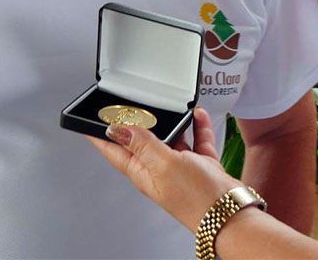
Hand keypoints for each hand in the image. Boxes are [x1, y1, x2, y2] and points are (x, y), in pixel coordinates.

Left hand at [87, 107, 238, 231]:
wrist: (230, 214)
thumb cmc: (197, 198)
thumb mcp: (163, 164)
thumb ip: (142, 143)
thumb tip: (117, 129)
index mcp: (143, 171)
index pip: (114, 150)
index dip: (99, 135)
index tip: (87, 121)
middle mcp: (159, 169)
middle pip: (142, 140)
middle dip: (137, 122)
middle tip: (131, 103)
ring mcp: (180, 167)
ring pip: (171, 137)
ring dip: (172, 121)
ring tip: (172, 105)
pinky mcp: (200, 165)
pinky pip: (196, 139)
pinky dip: (197, 126)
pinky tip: (198, 115)